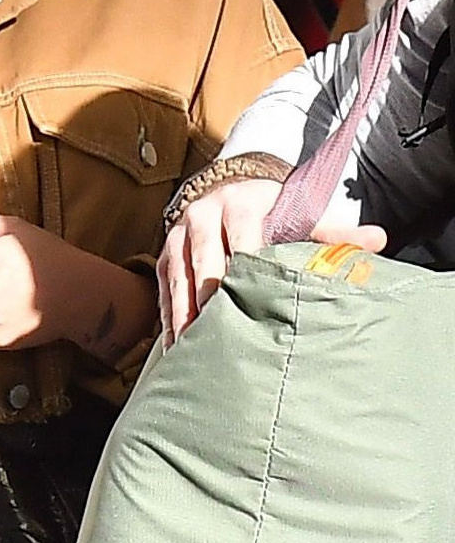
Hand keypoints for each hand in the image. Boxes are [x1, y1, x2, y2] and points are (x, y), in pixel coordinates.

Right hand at [157, 179, 387, 349]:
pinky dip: (171, 318)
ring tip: (196, 350)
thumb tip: (377, 240)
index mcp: (239, 203)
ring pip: (181, 279)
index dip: (249, 268)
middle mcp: (202, 215)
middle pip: (206, 260)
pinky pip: (165, 290)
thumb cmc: (273, 212)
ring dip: (187, 315)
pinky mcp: (165, 257)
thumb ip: (335, 232)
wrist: (232, 191)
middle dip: (213, 298)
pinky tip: (179, 347)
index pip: (242, 237)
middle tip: (225, 335)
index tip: (259, 301)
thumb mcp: (301, 214)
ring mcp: (178, 236)